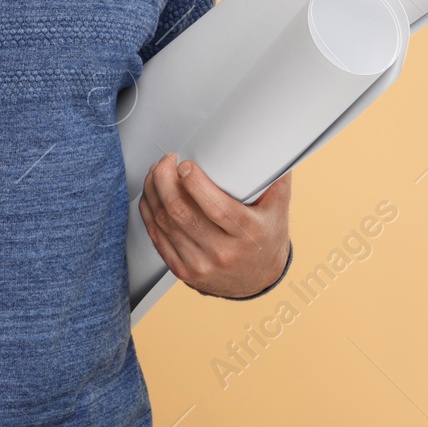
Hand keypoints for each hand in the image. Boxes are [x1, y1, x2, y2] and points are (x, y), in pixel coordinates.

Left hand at [139, 154, 290, 298]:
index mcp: (247, 233)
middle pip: (180, 211)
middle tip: (166, 162)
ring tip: (156, 173)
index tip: (185, 164)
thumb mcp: (278, 209)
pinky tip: (150, 196)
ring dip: (153, 191)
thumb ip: (275, 178)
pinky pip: (157, 237)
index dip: (194, 182)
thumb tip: (271, 147)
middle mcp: (223, 252)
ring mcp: (200, 264)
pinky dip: (149, 212)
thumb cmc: (265, 239)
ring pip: (163, 222)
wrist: (258, 281)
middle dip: (164, 178)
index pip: (216, 207)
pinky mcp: (183, 271)